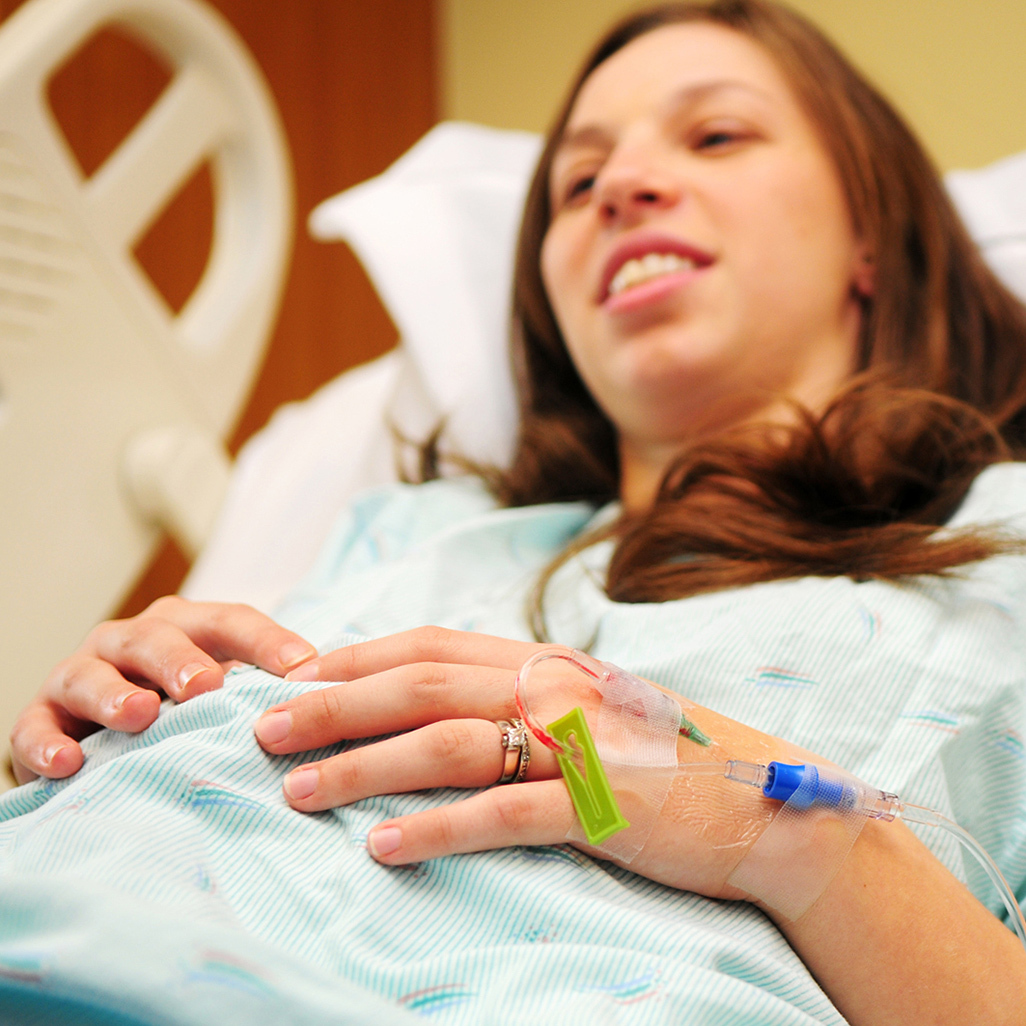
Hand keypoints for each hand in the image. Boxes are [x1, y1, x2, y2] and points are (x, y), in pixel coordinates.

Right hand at [10, 596, 316, 784]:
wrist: (101, 735)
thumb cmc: (184, 711)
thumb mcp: (224, 696)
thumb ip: (262, 693)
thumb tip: (329, 702)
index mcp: (186, 627)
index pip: (230, 622)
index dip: (267, 641)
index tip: (303, 666)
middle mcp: (132, 641)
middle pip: (157, 637)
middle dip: (181, 660)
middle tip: (207, 687)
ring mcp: (83, 674)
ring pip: (92, 674)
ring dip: (115, 695)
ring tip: (141, 716)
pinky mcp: (42, 717)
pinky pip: (36, 727)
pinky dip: (48, 744)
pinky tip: (70, 764)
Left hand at [253, 626, 785, 899]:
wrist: (763, 801)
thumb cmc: (660, 756)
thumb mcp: (588, 707)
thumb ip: (520, 695)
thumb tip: (437, 704)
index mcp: (545, 661)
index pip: (433, 642)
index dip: (357, 656)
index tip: (293, 677)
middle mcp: (554, 688)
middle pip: (424, 684)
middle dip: (336, 705)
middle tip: (263, 728)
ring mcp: (578, 745)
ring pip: (449, 742)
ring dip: (365, 766)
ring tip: (296, 790)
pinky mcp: (600, 806)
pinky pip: (505, 812)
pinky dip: (439, 828)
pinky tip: (383, 847)